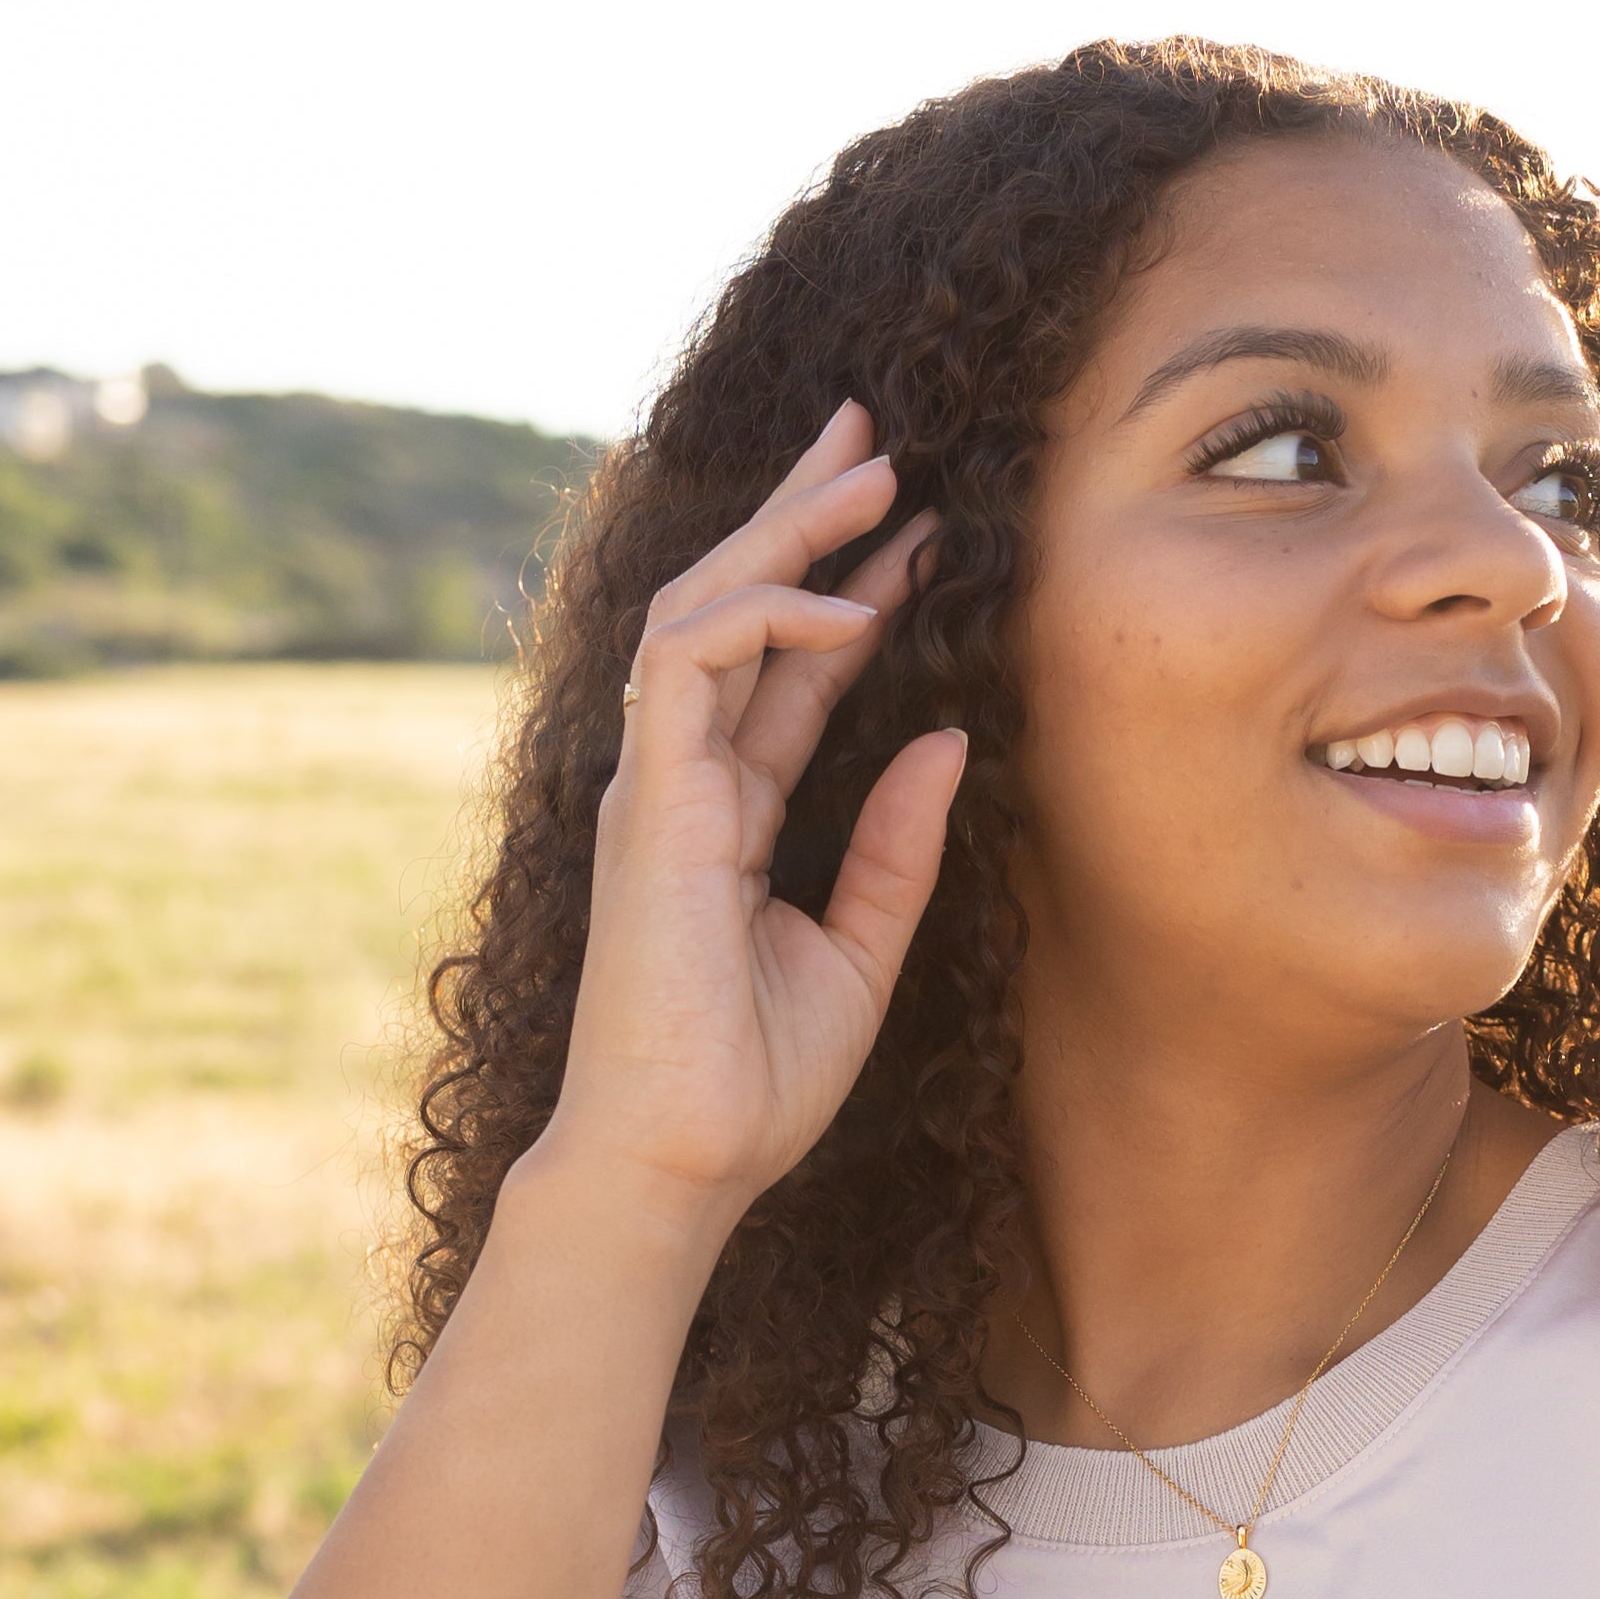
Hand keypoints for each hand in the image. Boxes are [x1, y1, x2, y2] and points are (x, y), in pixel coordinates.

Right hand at [534, 398, 965, 1251]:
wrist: (682, 1162)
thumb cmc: (752, 1087)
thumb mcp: (858, 953)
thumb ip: (897, 847)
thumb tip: (951, 737)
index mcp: (725, 817)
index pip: (786, 675)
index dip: (852, 597)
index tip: (928, 539)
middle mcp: (682, 783)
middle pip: (737, 610)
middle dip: (802, 515)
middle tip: (878, 436)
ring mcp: (656, 786)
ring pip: (704, 605)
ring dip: (788, 533)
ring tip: (876, 474)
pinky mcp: (649, 802)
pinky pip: (691, 660)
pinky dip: (769, 615)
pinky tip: (853, 608)